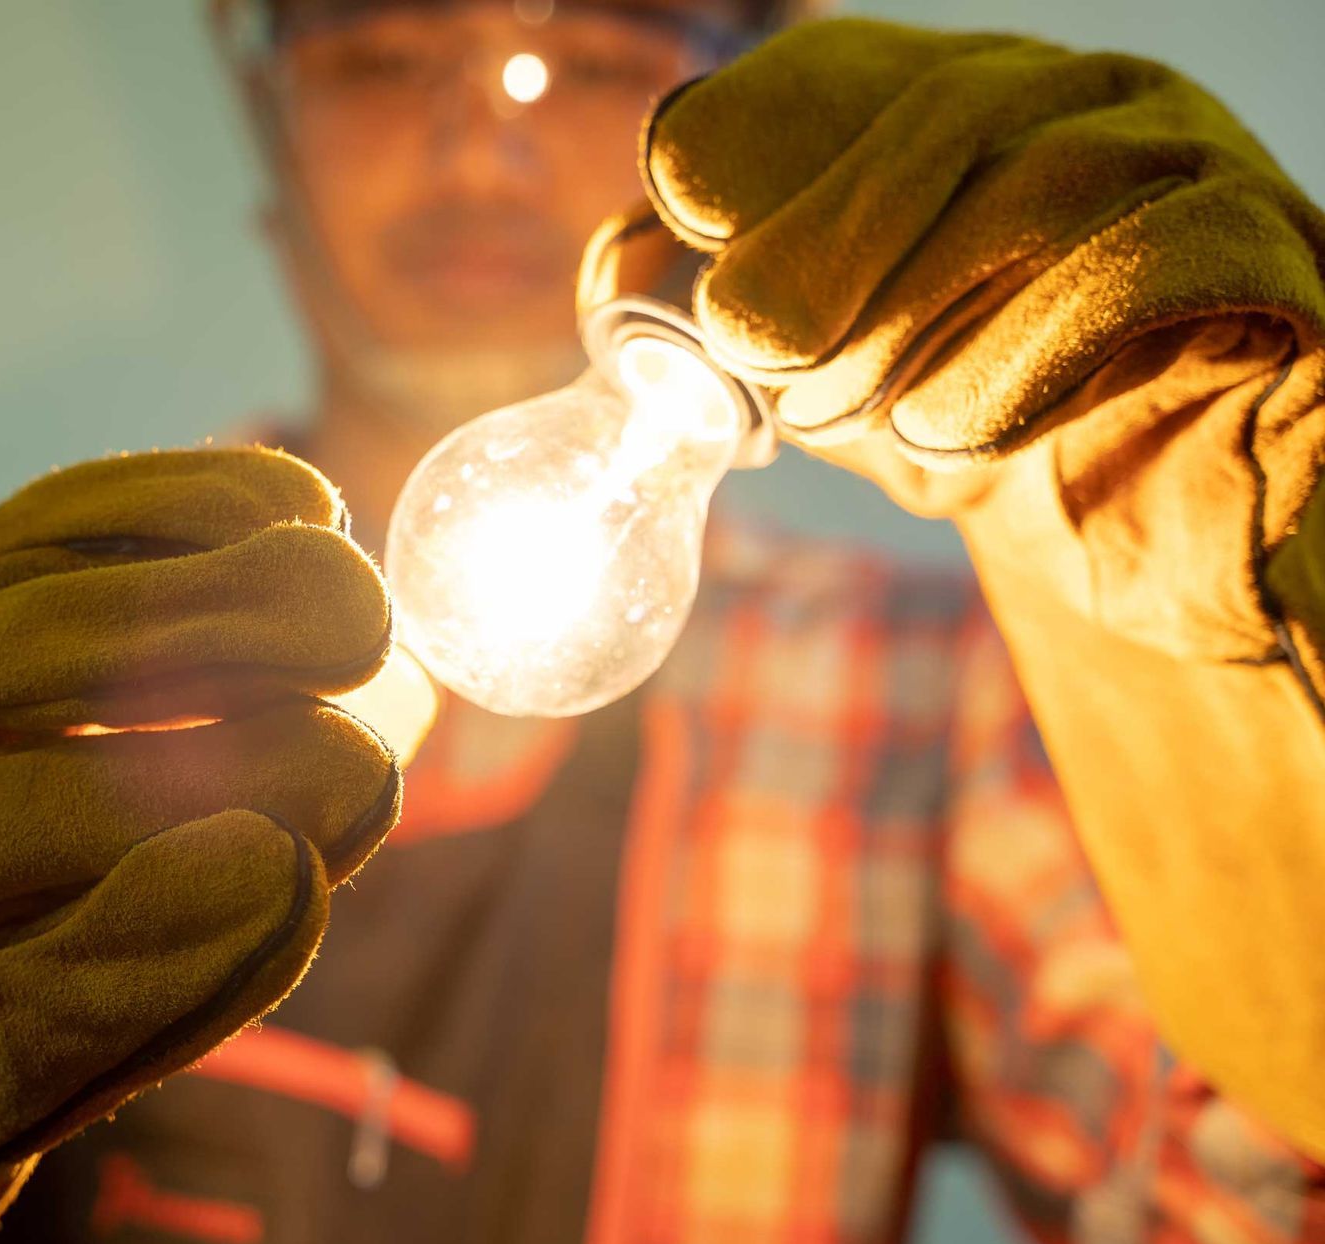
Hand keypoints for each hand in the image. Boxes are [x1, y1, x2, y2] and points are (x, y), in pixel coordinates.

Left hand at [635, 17, 1324, 668]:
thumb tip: (621, 267)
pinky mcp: (1281, 263)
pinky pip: (1156, 264)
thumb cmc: (970, 426)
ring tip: (836, 412)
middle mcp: (1090, 103)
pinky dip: (1026, 351)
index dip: (765, 119)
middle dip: (826, 232)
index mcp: (975, 105)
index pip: (859, 70)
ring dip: (915, 307)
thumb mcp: (832, 367)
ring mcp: (1198, 167)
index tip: (678, 194)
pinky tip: (940, 432)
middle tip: (744, 341)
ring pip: (1049, 182)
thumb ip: (735, 314)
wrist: (1134, 537)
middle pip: (949, 116)